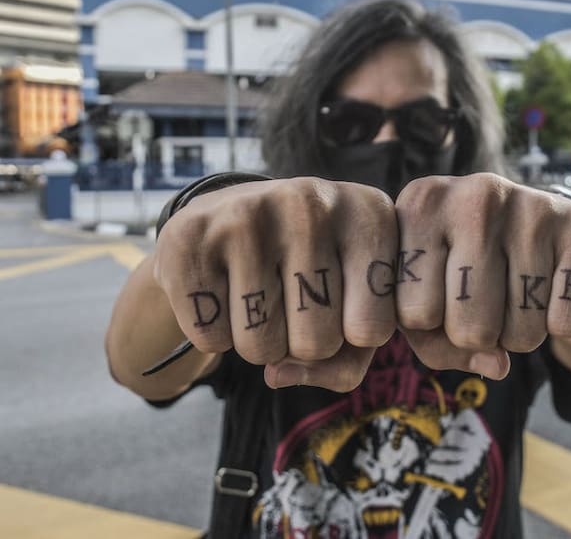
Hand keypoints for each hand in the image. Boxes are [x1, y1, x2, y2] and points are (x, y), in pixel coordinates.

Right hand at [152, 178, 398, 390]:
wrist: (233, 219)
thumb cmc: (314, 274)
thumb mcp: (352, 310)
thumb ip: (345, 364)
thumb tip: (276, 375)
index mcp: (370, 214)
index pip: (374, 331)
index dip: (355, 338)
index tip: (348, 303)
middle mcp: (312, 202)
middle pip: (318, 343)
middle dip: (304, 344)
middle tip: (294, 300)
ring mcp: (249, 212)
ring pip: (262, 348)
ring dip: (259, 343)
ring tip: (259, 294)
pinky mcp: (190, 235)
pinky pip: (211, 339)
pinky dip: (215, 334)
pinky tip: (222, 290)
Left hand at [394, 173, 570, 379]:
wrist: (545, 228)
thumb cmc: (468, 269)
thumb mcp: (430, 297)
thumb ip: (434, 344)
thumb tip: (496, 364)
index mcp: (421, 204)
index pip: (413, 315)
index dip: (430, 325)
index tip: (442, 294)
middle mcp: (474, 192)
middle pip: (467, 328)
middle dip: (479, 335)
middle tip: (488, 300)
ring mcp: (532, 204)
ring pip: (520, 333)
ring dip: (521, 333)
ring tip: (520, 292)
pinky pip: (567, 323)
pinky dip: (564, 324)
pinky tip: (556, 288)